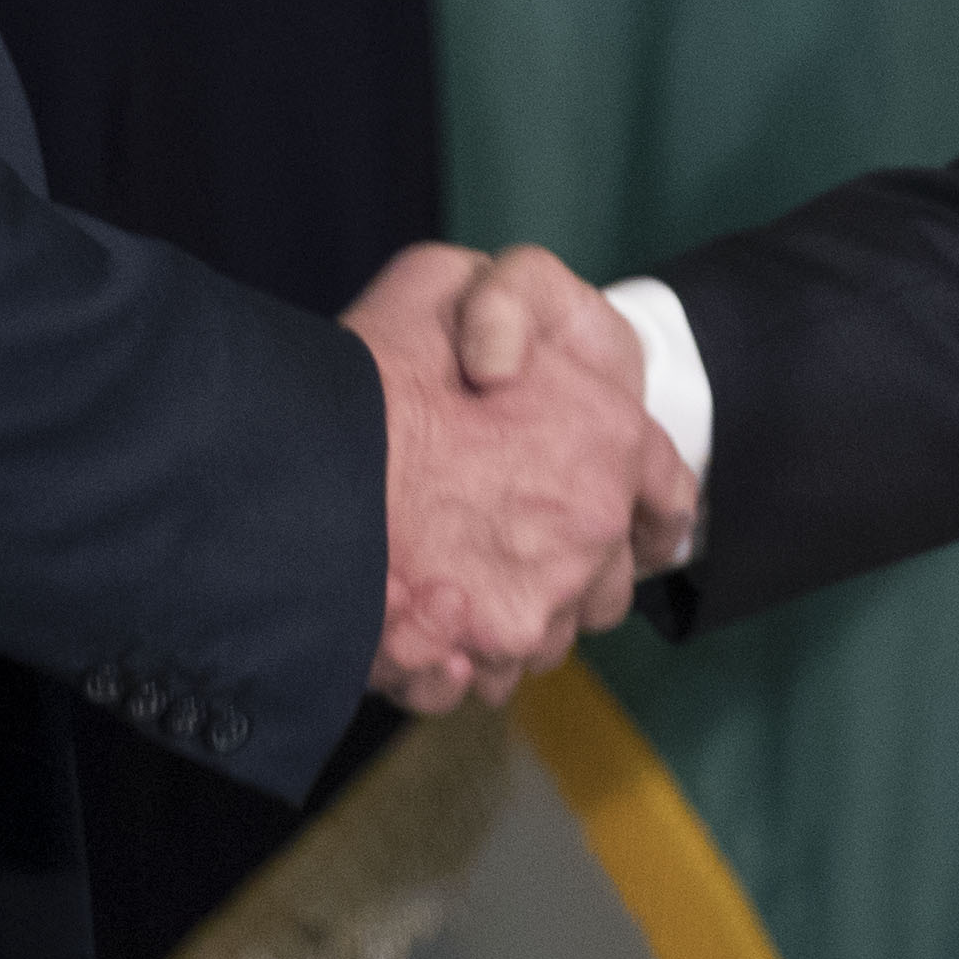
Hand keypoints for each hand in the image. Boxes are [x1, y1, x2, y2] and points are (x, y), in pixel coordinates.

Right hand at [344, 242, 680, 711]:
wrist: (293, 460)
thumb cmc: (371, 365)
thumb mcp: (442, 282)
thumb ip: (503, 317)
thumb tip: (504, 361)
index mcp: (606, 435)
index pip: (665, 487)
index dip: (651, 505)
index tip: (643, 526)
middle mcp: (591, 524)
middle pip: (606, 580)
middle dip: (570, 573)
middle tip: (504, 551)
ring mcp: (543, 597)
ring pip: (546, 635)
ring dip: (509, 620)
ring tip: (446, 591)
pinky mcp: (485, 651)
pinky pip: (483, 676)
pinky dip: (453, 664)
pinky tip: (416, 632)